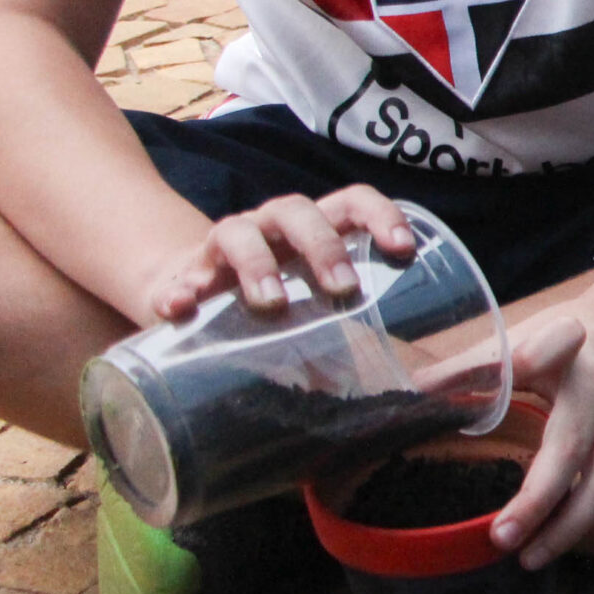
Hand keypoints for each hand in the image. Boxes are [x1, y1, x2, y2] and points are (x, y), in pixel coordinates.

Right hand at [142, 186, 413, 323]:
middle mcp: (270, 227)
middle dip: (323, 246)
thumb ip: (361, 340)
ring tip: (271, 304)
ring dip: (257, 265)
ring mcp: (223, 247)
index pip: (351, 202)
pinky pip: (175, 280)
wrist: (194, 298)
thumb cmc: (276, 302)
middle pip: (296, 211)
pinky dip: (178, 291)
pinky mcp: (180, 280)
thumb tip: (418, 391)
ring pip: (237, 233)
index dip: (380, 215)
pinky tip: (182, 308)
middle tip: (344, 288)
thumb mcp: (319, 311)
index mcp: (313, 229)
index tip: (403, 249)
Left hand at [493, 285, 593, 567]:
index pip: (536, 360)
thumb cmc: (573, 332)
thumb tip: (413, 392)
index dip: (519, 370)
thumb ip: (474, 365)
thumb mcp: (525, 332)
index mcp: (563, 353)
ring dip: (575, 525)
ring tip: (535, 554)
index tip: (503, 386)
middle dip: (539, 504)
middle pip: (575, 451)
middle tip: (502, 540)